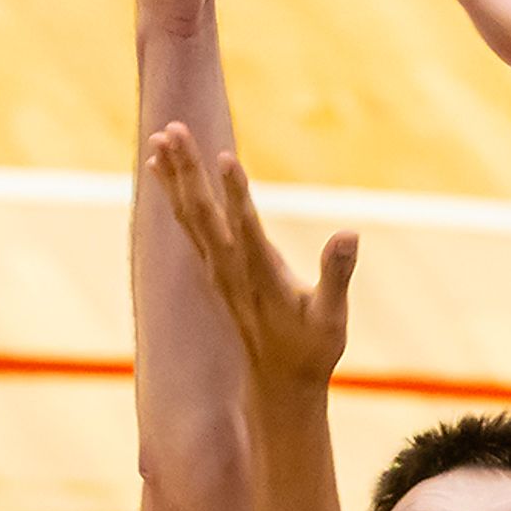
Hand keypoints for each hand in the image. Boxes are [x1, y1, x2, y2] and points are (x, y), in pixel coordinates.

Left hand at [147, 125, 354, 398]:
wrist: (279, 381)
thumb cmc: (311, 349)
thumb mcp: (332, 317)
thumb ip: (337, 274)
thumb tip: (349, 234)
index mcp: (261, 276)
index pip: (245, 228)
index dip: (236, 194)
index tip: (224, 158)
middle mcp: (230, 268)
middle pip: (203, 212)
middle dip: (188, 170)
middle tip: (173, 129)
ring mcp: (216, 267)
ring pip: (188, 213)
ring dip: (175, 174)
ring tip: (162, 135)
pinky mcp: (213, 267)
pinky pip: (187, 223)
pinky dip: (173, 193)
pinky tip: (162, 170)